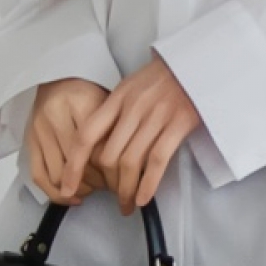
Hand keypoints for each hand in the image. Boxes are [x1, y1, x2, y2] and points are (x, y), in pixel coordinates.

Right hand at [24, 78, 113, 204]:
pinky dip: (53, 192)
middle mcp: (57, 116)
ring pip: (59, 174)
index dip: (113, 170)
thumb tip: (129, 168)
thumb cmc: (88, 92)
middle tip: (113, 187)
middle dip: (99, 182)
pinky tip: (70, 196)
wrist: (58, 77)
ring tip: (94, 189)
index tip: (124, 178)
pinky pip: (38, 175)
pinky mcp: (29, 141)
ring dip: (79, 189)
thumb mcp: (108, 102)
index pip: (99, 149)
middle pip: (80, 164)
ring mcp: (40, 130)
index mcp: (82, 103)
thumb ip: (115, 130)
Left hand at [59, 50, 202, 214]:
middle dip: (108, 184)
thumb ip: (115, 112)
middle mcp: (133, 107)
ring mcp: (157, 115)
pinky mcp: (179, 123)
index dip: (74, 165)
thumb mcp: (132, 86)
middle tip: (112, 197)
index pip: (86, 135)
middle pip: (109, 156)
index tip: (67, 186)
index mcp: (118, 98)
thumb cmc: (164, 76)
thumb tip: (99, 146)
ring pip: (131, 162)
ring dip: (126, 190)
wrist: (198, 61)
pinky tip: (143, 198)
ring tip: (127, 204)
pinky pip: (157, 160)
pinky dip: (148, 184)